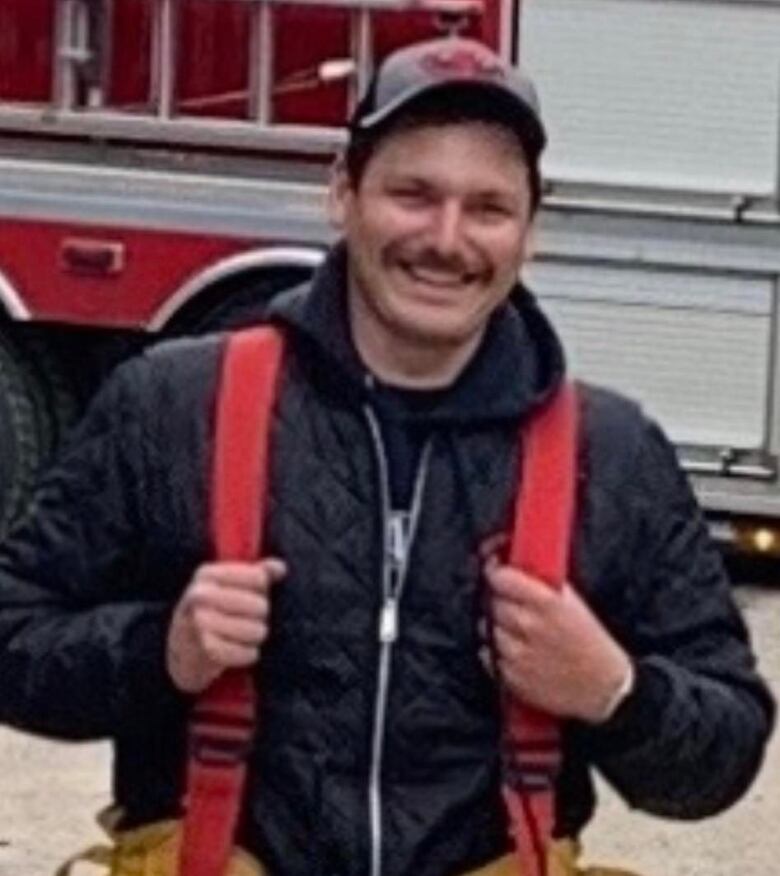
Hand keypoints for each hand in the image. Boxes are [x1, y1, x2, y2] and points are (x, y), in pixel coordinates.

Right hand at [167, 558, 286, 693]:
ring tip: (248, 636)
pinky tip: (244, 651)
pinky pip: (246, 652)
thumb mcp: (229, 585)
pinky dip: (248, 654)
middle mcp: (200, 594)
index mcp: (207, 574)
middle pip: (260, 605)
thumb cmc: (214, 610)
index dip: (263, 589)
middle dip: (261, 616)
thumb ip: (257, 572)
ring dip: (256, 636)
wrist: (181, 650)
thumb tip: (280, 567)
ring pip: (256, 630)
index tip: (254, 594)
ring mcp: (200, 622)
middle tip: (251, 620)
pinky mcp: (206, 649)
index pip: (258, 577)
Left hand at [485, 560, 632, 723]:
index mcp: (547, 604)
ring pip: (488, 629)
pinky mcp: (511, 677)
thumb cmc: (590, 643)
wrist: (603, 689)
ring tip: (519, 631)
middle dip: (499, 600)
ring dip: (498, 627)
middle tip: (512, 603)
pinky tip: (519, 651)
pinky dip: (498, 651)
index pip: (502, 578)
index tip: (497, 570)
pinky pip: (489, 655)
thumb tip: (516, 564)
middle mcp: (529, 627)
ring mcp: (518, 654)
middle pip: (493, 603)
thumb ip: (543, 584)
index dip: (496, 572)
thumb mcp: (573, 604)